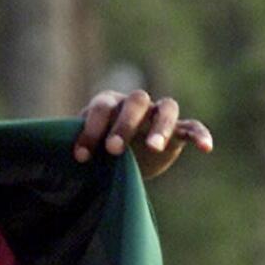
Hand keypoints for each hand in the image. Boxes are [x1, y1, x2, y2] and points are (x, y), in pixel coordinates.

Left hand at [74, 88, 212, 178]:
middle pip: (136, 101)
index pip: (102, 108)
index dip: (91, 129)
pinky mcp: (176, 132)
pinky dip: (200, 134)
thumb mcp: (85, 150)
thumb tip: (59, 162)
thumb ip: (79, 149)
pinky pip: (191, 127)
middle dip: (124, 124)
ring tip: (154, 147)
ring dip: (160, 126)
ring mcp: (157, 116)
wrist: (117, 160)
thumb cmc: (95, 153)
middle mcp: (134, 104)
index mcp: (108, 104)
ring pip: (166, 108)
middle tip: (114, 150)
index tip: (82, 156)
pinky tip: (206, 148)